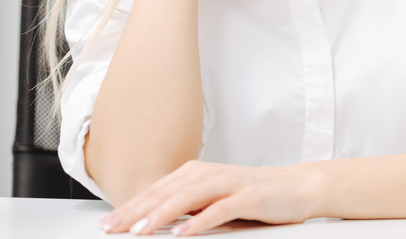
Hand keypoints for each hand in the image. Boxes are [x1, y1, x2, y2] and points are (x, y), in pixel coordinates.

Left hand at [98, 160, 320, 234]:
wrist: (297, 187)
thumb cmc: (255, 196)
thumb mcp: (215, 200)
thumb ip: (188, 207)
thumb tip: (153, 222)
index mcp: (198, 173)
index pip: (158, 190)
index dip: (131, 206)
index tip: (107, 224)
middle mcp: (210, 173)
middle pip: (167, 192)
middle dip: (136, 211)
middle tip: (112, 228)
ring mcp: (230, 183)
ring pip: (188, 197)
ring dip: (161, 214)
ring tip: (139, 230)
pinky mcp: (249, 196)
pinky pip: (220, 209)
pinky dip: (199, 220)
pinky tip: (183, 233)